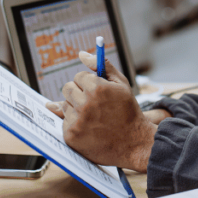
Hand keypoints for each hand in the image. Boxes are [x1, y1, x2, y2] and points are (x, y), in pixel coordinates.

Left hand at [43, 51, 156, 171]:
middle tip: (93, 104)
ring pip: (64, 105)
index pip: (78, 76)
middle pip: (67, 89)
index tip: (98, 92)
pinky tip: (89, 128)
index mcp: (97, 88)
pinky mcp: (71, 136)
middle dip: (78, 93)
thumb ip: (101, 65)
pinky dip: (74, 124)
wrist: (133, 142)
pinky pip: (64, 122)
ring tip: (93, 118)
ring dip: (75, 109)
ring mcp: (77, 121)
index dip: (89, 83)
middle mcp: (85, 104)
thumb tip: (81, 54)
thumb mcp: (121, 84)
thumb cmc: (127, 111)